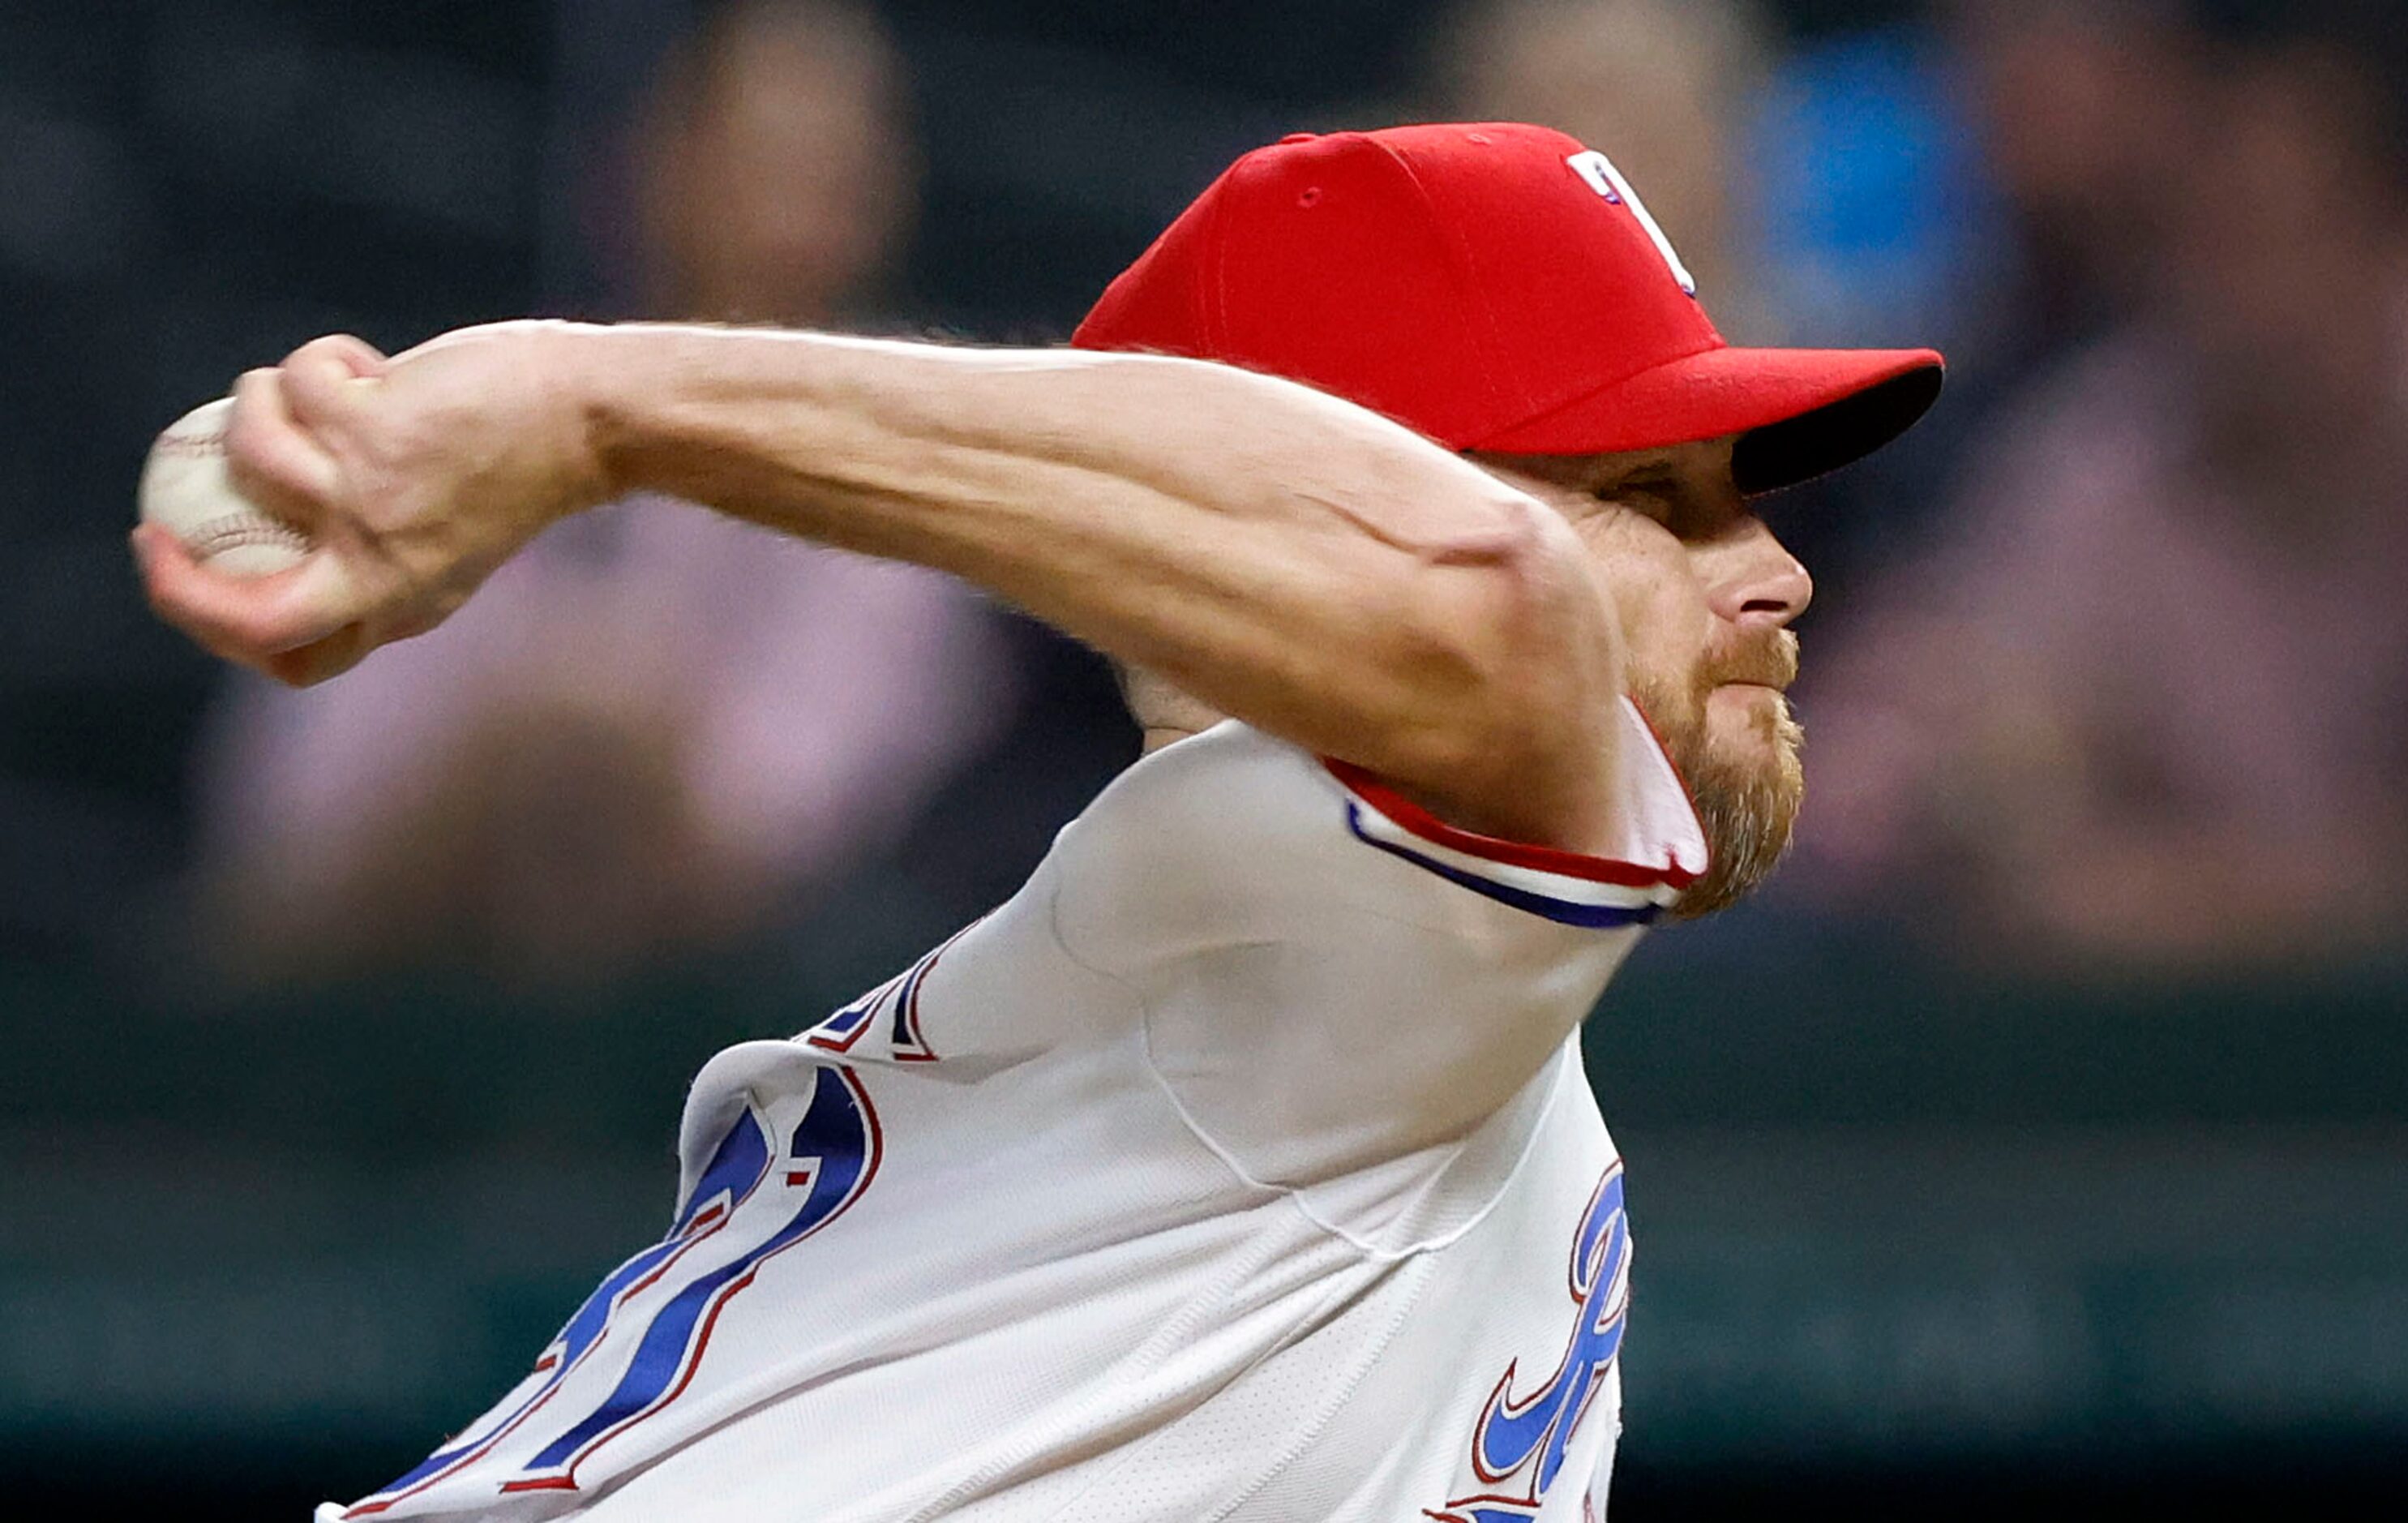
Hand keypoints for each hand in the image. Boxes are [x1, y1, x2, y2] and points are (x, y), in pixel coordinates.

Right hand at [134, 321, 611, 684]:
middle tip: (151, 534)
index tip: (188, 575)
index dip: (219, 629)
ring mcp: (372, 505)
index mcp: (398, 605)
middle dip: (176, 589)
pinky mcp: (374, 436)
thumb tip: (274, 530)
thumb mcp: (445, 537)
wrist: (589, 420)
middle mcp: (382, 572)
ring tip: (292, 387)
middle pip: (249, 619)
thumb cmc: (512, 468)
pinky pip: (295, 388)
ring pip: (248, 455)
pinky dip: (310, 362)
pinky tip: (361, 364)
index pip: (292, 656)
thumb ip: (375, 553)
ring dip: (251, 403)